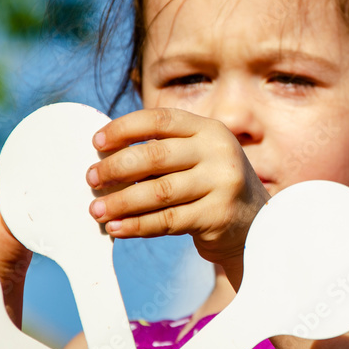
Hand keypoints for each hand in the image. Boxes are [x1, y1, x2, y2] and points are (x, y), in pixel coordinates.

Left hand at [85, 108, 269, 286]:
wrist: (256, 223)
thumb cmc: (211, 186)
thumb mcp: (199, 157)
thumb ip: (164, 150)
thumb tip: (104, 157)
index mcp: (210, 130)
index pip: (160, 119)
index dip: (124, 128)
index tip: (96, 143)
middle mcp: (218, 152)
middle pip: (155, 155)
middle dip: (115, 168)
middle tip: (91, 180)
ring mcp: (221, 184)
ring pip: (158, 192)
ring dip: (120, 202)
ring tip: (97, 210)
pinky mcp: (217, 216)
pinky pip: (167, 221)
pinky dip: (137, 226)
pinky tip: (117, 228)